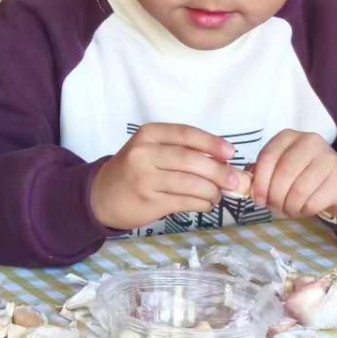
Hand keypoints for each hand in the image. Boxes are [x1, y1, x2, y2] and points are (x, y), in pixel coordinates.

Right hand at [89, 124, 243, 231]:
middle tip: (234, 181)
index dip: (212, 143)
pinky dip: (202, 204)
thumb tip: (224, 161)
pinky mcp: (149, 201)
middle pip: (191, 161)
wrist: (102, 195)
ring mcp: (145, 179)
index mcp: (148, 134)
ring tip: (216, 194)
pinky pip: (185, 202)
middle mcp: (144, 154)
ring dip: (212, 191)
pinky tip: (205, 203)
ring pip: (191, 184)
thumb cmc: (134, 169)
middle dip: (218, 172)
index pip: (186, 134)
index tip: (231, 153)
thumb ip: (181, 150)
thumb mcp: (151, 149)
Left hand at [249, 130, 336, 222]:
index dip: (259, 182)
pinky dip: (304, 211)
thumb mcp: (281, 169)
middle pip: (283, 174)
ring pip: (298, 190)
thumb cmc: (305, 176)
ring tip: (289, 209)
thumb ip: (261, 174)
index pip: (267, 157)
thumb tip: (244, 186)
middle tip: (274, 207)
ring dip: (289, 207)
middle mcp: (310, 141)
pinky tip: (304, 209)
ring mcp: (328, 158)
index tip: (257, 199)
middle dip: (274, 197)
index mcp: (289, 137)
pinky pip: (314, 201)